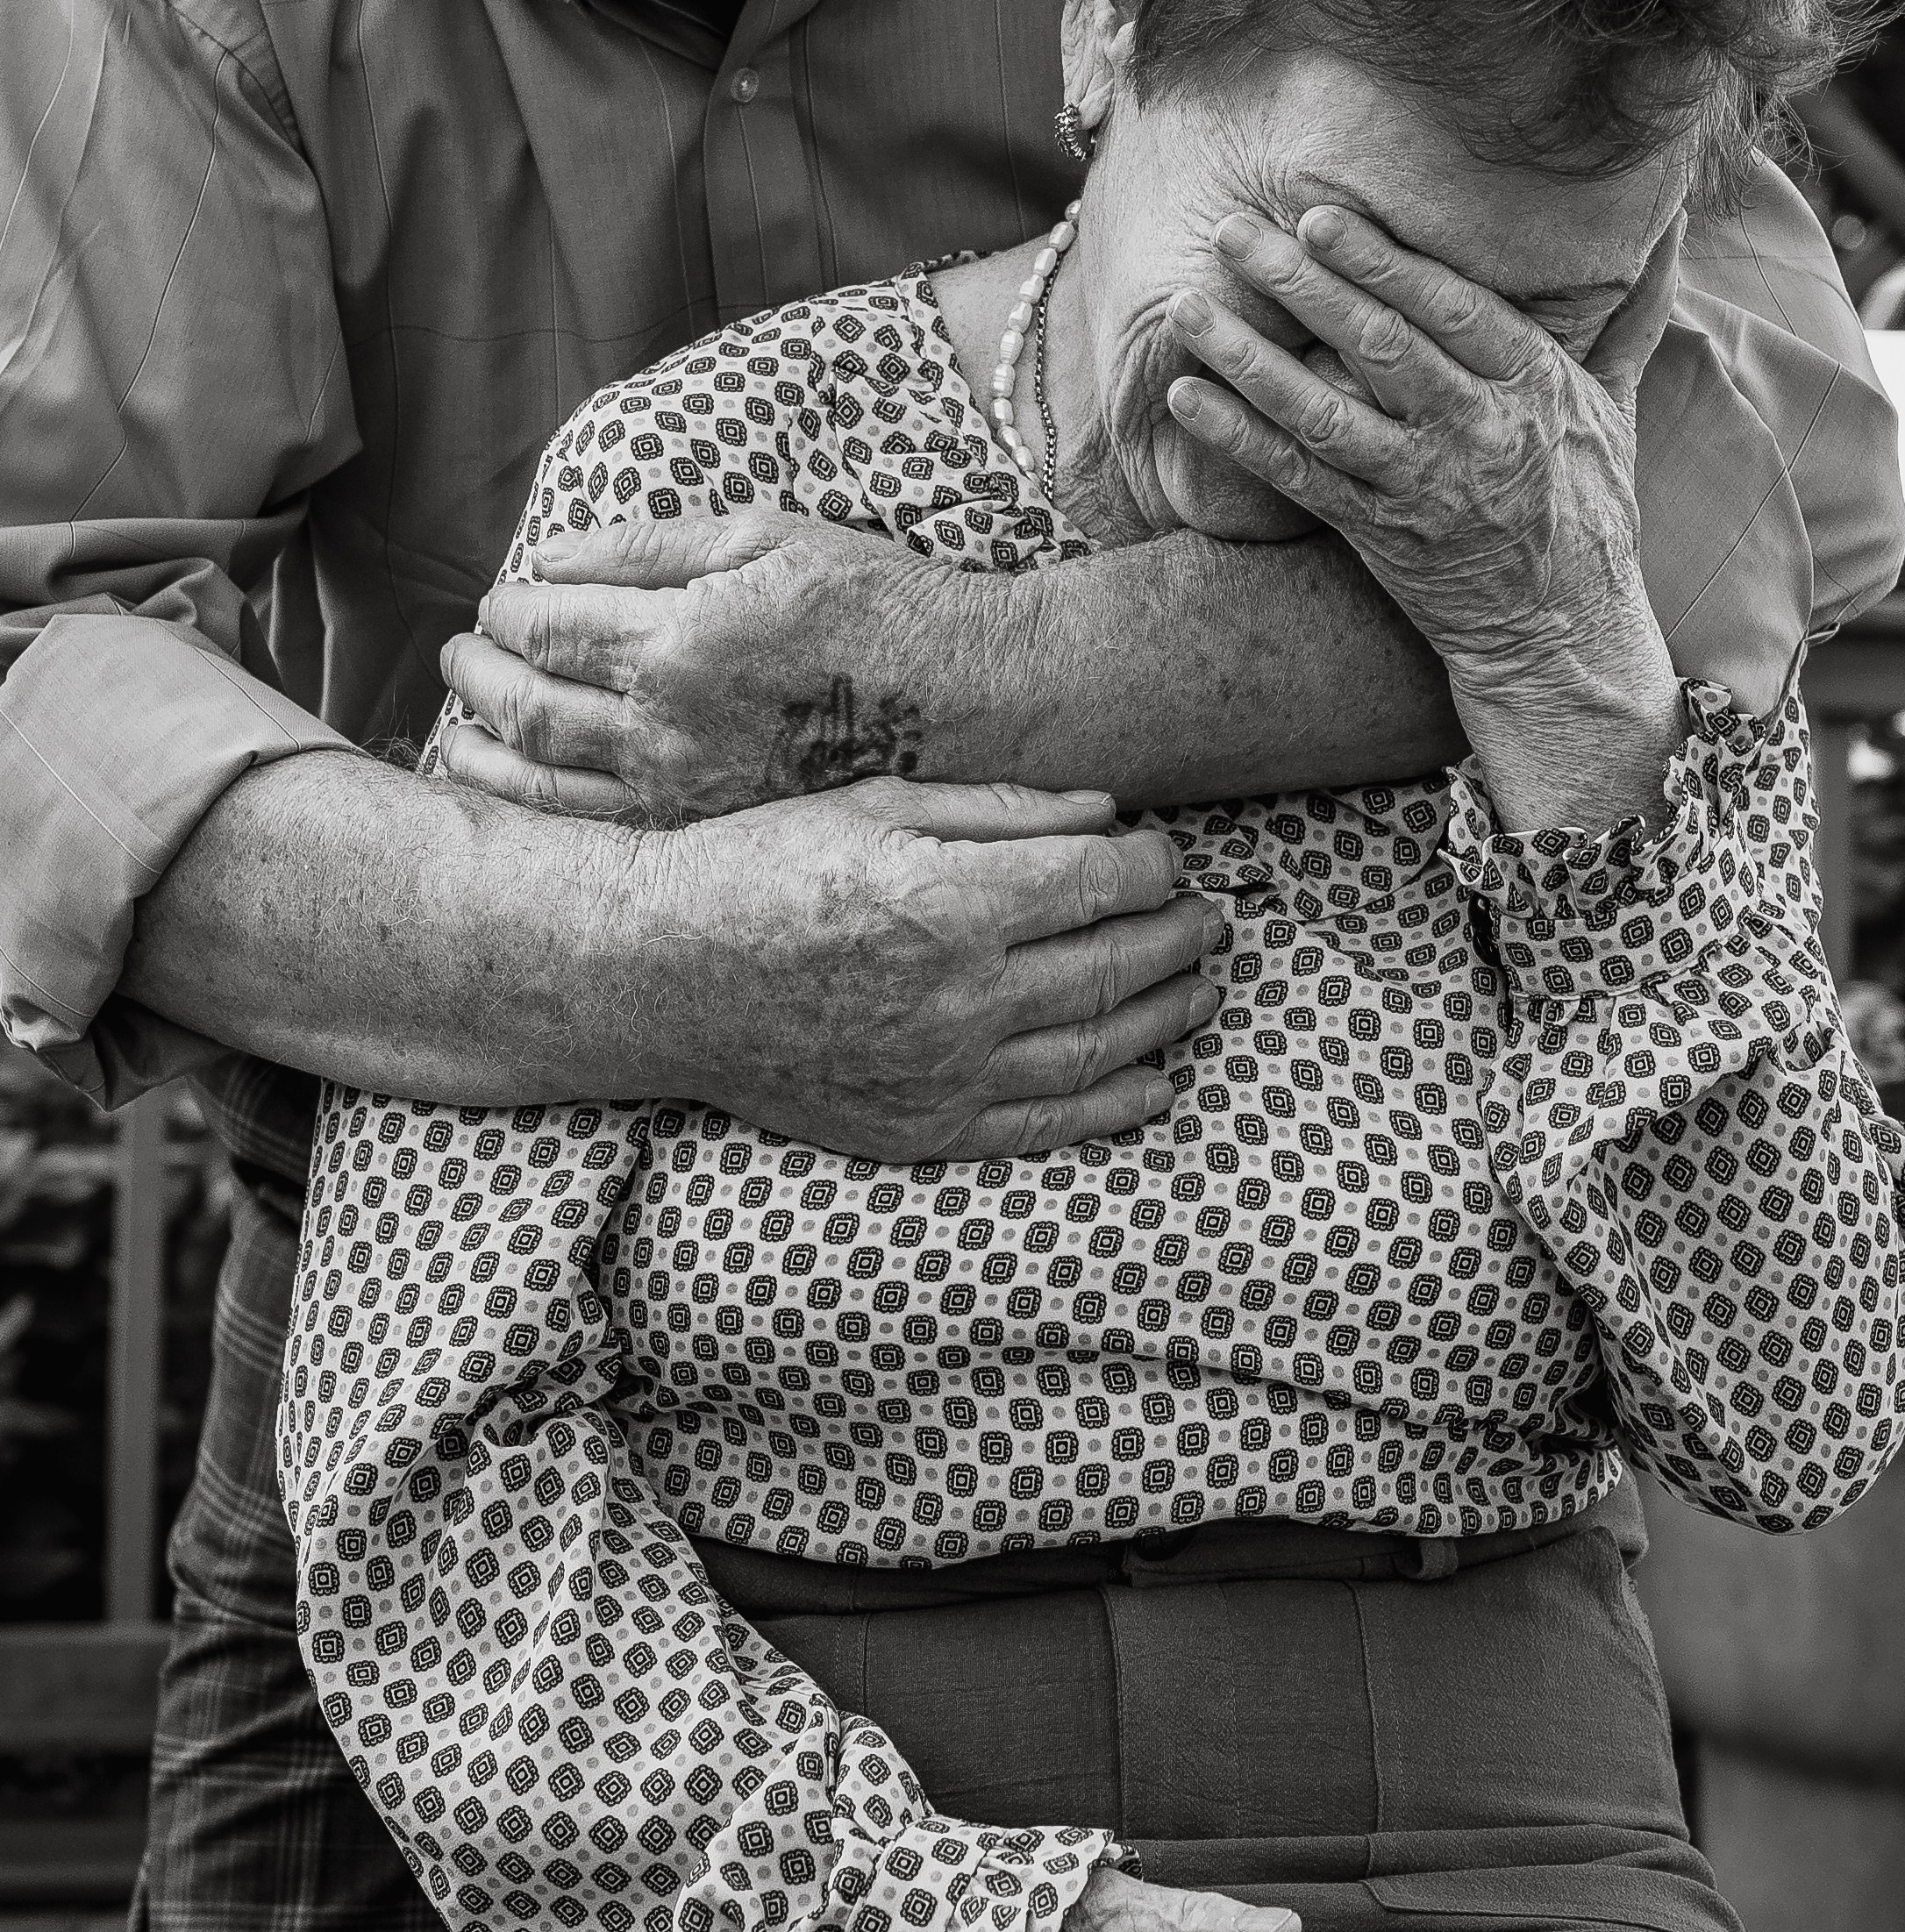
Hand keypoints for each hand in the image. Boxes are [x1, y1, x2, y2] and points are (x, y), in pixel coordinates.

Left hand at [440, 511, 989, 821]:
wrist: (971, 702)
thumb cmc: (876, 602)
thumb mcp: (767, 537)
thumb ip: (651, 546)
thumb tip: (550, 555)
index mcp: (678, 640)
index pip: (545, 626)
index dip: (506, 610)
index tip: (497, 599)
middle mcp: (668, 727)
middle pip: (528, 706)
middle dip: (479, 675)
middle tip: (460, 653)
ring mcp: (685, 793)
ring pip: (545, 780)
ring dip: (485, 750)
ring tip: (460, 728)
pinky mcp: (708, 834)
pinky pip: (594, 833)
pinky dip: (536, 811)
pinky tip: (516, 793)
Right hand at [666, 777, 1219, 1158]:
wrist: (665, 973)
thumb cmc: (764, 867)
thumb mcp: (875, 803)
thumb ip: (998, 808)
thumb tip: (1109, 811)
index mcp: (949, 898)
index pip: (1101, 883)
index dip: (1154, 867)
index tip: (1164, 855)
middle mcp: (958, 994)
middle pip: (1116, 964)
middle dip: (1180, 936)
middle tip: (1211, 918)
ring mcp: (944, 1071)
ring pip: (1099, 1047)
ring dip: (1170, 1016)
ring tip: (1205, 987)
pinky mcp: (924, 1127)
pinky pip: (1046, 1125)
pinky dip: (1114, 1106)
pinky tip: (1156, 1082)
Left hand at [1165, 204, 1686, 833]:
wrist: (1564, 635)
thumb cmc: (1586, 507)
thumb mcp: (1617, 408)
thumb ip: (1630, 313)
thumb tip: (1672, 221)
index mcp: (1534, 387)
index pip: (1451, 309)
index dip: (1383, 261)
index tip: (1320, 216)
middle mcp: (1476, 433)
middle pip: (1376, 346)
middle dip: (1300, 285)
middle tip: (1234, 231)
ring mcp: (1420, 487)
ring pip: (1322, 412)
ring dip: (1247, 358)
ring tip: (1186, 307)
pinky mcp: (1376, 535)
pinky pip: (1296, 478)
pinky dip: (1238, 438)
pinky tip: (1186, 398)